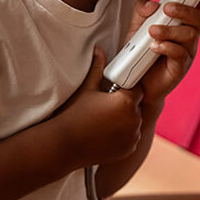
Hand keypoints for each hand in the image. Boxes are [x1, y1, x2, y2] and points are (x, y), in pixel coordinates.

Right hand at [52, 48, 144, 164]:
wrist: (63, 145)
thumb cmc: (73, 115)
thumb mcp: (87, 89)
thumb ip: (97, 69)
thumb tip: (99, 51)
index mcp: (126, 102)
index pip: (136, 89)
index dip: (125, 89)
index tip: (113, 92)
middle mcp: (134, 119)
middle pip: (136, 106)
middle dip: (125, 105)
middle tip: (106, 108)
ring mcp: (132, 136)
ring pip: (135, 122)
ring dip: (126, 121)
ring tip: (104, 121)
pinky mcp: (129, 149)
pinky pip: (132, 137)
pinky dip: (124, 135)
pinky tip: (106, 133)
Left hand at [134, 0, 199, 102]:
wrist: (133, 83)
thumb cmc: (139, 52)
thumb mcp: (136, 26)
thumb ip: (142, 10)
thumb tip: (154, 5)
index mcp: (181, 25)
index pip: (197, 7)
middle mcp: (188, 38)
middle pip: (198, 19)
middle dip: (184, 10)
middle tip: (166, 8)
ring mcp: (187, 53)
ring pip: (190, 35)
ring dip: (170, 30)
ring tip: (152, 32)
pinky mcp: (180, 68)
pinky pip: (181, 54)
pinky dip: (167, 47)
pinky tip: (154, 47)